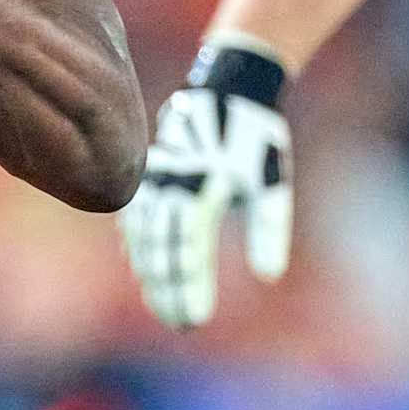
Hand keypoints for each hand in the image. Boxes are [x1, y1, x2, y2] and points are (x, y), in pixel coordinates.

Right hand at [119, 59, 292, 327]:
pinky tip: (137, 262)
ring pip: (144, 232)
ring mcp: (156, 176)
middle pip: (162, 247)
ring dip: (150, 269)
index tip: (195, 318)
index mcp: (203, 187)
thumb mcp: (273, 183)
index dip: (189, 285)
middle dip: (168, 287)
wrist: (227, 86)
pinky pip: (135, 212)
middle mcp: (172, 183)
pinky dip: (136, 241)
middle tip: (179, 322)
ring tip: (160, 301)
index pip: (188, 248)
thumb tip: (269, 275)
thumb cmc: (256, 137)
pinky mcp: (151, 171)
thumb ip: (269, 229)